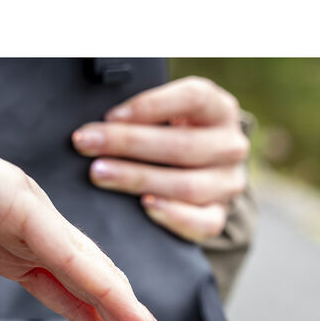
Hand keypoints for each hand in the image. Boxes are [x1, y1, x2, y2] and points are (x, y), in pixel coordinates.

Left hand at [72, 76, 249, 241]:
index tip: (111, 115)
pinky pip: (202, 222)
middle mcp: (231, 145)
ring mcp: (229, 183)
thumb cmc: (173, 133)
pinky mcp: (221, 214)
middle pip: (183, 146)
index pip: (193, 98)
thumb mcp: (168, 112)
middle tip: (88, 144)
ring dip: (138, 179)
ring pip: (188, 185)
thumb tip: (101, 120)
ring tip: (100, 174)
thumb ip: (145, 112)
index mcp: (220, 109)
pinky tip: (145, 206)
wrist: (200, 169)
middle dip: (129, 144)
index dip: (151, 105)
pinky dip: (172, 215)